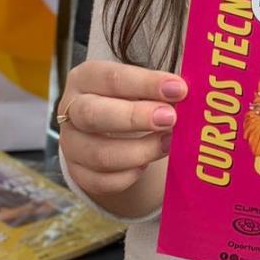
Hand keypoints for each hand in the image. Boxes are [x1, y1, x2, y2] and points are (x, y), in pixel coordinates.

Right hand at [57, 60, 183, 196]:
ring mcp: (71, 144)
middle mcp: (71, 110)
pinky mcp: (78, 174)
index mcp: (86, 78)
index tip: (179, 89)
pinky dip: (128, 176)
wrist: (109, 132)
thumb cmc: (130, 100)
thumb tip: (188, 95)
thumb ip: (159, 89)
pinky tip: (147, 165)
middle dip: (135, 117)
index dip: (146, 83)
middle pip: (94, 114)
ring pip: (99, 154)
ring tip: (168, 144)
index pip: (111, 78)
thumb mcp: (139, 87)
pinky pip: (101, 181)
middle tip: (171, 118)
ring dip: (139, 151)